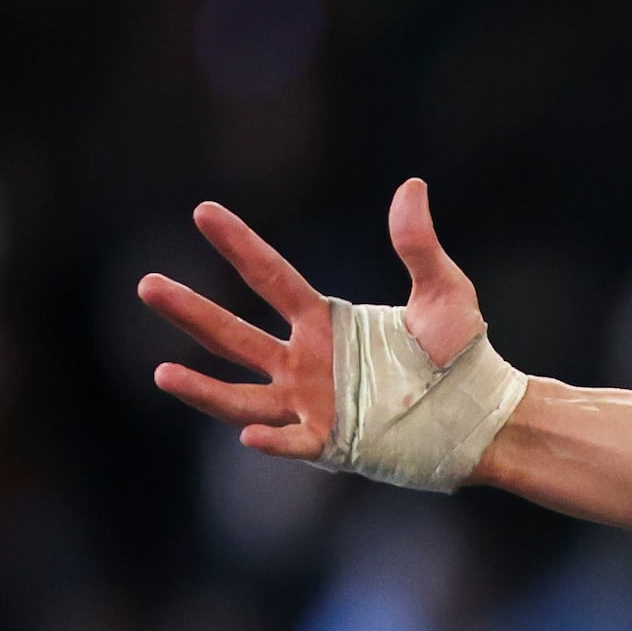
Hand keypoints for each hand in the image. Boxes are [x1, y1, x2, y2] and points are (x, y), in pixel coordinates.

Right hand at [138, 178, 486, 457]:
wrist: (485, 416)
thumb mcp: (445, 294)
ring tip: (161, 372)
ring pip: (242, 395)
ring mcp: (312, 405)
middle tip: (146, 284)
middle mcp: (306, 362)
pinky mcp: (331, 443)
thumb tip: (411, 187)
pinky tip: (248, 435)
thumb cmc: (463, 354)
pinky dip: (271, 441)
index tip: (203, 211)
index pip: (270, 277)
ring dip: (202, 388)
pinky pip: (291, 442)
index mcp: (325, 323)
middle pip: (235, 335)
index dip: (238, 244)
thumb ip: (419, 246)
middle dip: (191, 311)